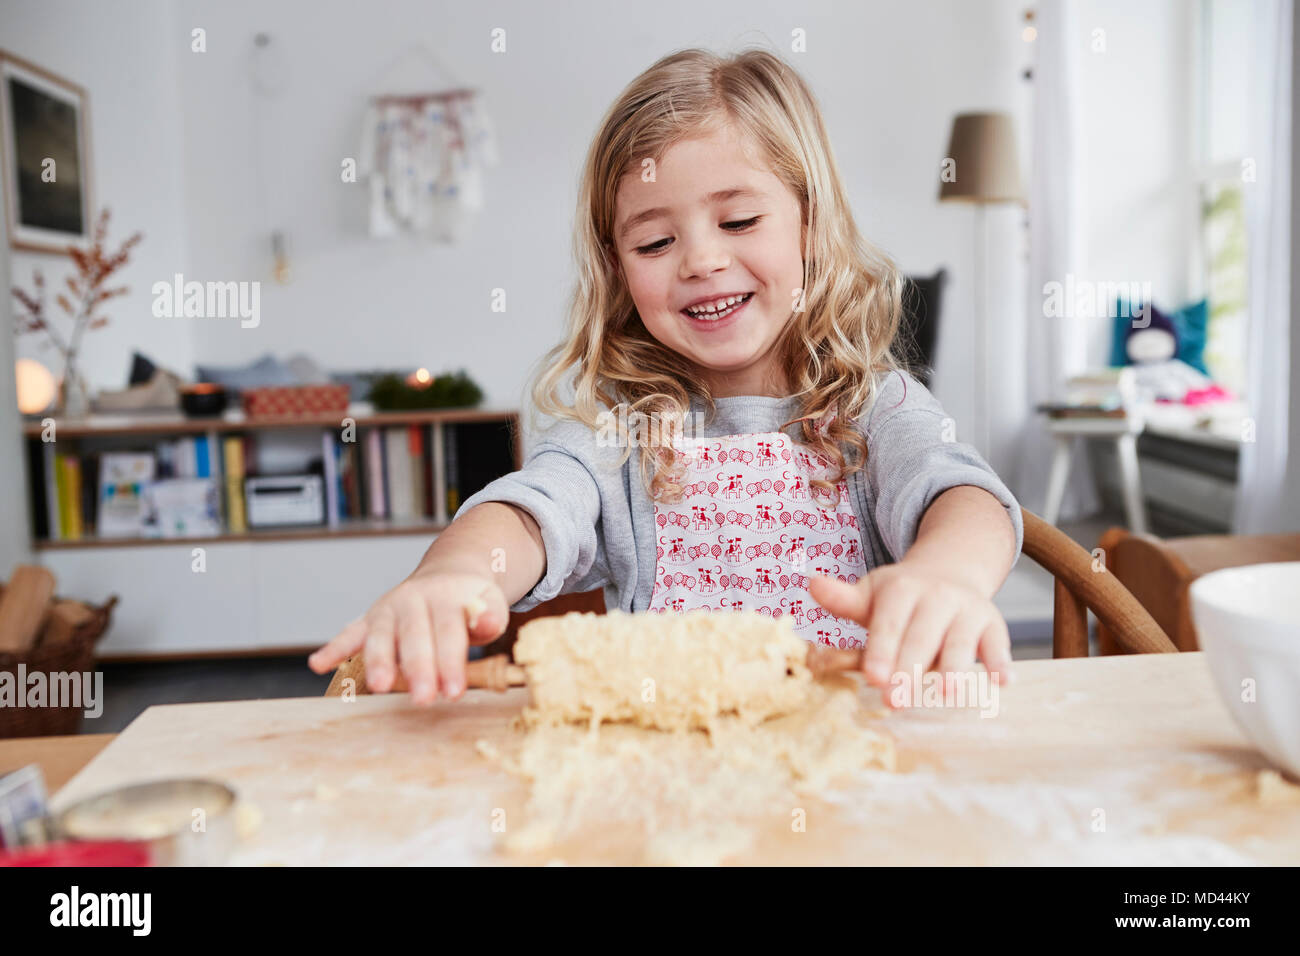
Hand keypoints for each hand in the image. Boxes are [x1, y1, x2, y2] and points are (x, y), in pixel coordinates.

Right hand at [308, 572, 508, 705]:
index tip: (454, 691)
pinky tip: (318, 665)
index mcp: (446, 595)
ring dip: (378, 661)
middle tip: (423, 699)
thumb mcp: (489, 602)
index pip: (448, 631)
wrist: (449, 575)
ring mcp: (389, 608)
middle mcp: (413, 599)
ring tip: (380, 687)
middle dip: (418, 669)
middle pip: (414, 636)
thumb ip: (490, 615)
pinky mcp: (371, 619)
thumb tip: (488, 623)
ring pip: (380, 635)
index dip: (451, 662)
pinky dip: (334, 648)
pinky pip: (350, 633)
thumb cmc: (470, 601)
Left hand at [808, 563, 1012, 707]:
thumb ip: (843, 600)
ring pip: (960, 642)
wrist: (949, 572)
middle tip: (897, 700)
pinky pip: (998, 644)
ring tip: (949, 694)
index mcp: (902, 588)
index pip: (890, 622)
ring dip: (956, 668)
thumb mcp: (871, 595)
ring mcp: (967, 610)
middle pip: (922, 637)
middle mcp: (937, 596)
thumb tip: (812, 585)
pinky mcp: (993, 624)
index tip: (873, 677)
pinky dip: (1001, 661)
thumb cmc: (899, 599)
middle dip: (910, 669)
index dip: (882, 650)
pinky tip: (1002, 682)